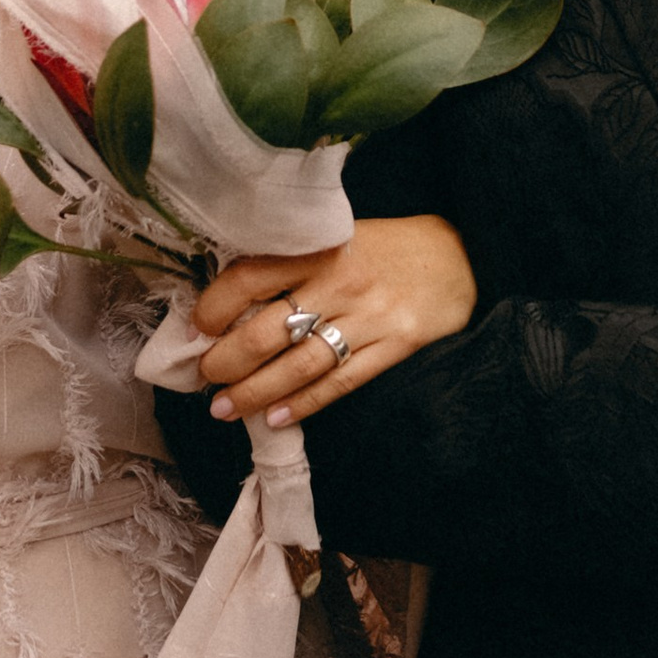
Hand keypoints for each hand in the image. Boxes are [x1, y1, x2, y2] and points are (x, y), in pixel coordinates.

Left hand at [195, 214, 476, 427]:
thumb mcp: (339, 238)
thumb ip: (293, 264)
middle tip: (205, 377)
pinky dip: (305, 404)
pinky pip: (341, 382)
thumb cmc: (386, 249)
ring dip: (256, 392)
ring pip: (300, 364)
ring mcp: (370, 316)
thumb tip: (229, 302)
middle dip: (228, 360)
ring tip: (224, 409)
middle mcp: (341, 281)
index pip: (252, 276)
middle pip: (270, 329)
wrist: (461, 256)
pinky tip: (277, 420)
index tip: (196, 328)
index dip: (216, 306)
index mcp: (320, 247)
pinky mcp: (395, 345)